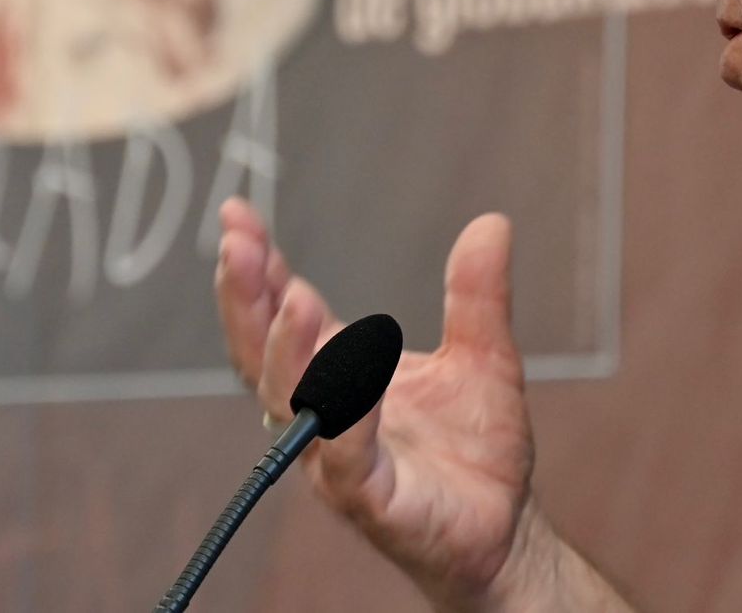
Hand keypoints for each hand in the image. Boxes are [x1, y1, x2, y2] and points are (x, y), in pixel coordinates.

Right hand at [215, 199, 541, 609]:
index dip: (257, 267)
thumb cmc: (477, 447)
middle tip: (238, 244)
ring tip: (293, 298)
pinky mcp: (371, 501)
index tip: (236, 214)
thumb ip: (477, 293)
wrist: (506, 528)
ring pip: (292, 406)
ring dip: (287, 351)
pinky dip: (348, 412)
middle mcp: (322, 415)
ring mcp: (338, 460)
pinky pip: (347, 457)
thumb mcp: (484, 353)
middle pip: (261, 356)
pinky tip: (354, 370)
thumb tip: (492, 223)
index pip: (280, 314)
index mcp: (338, 373)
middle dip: (246, 299)